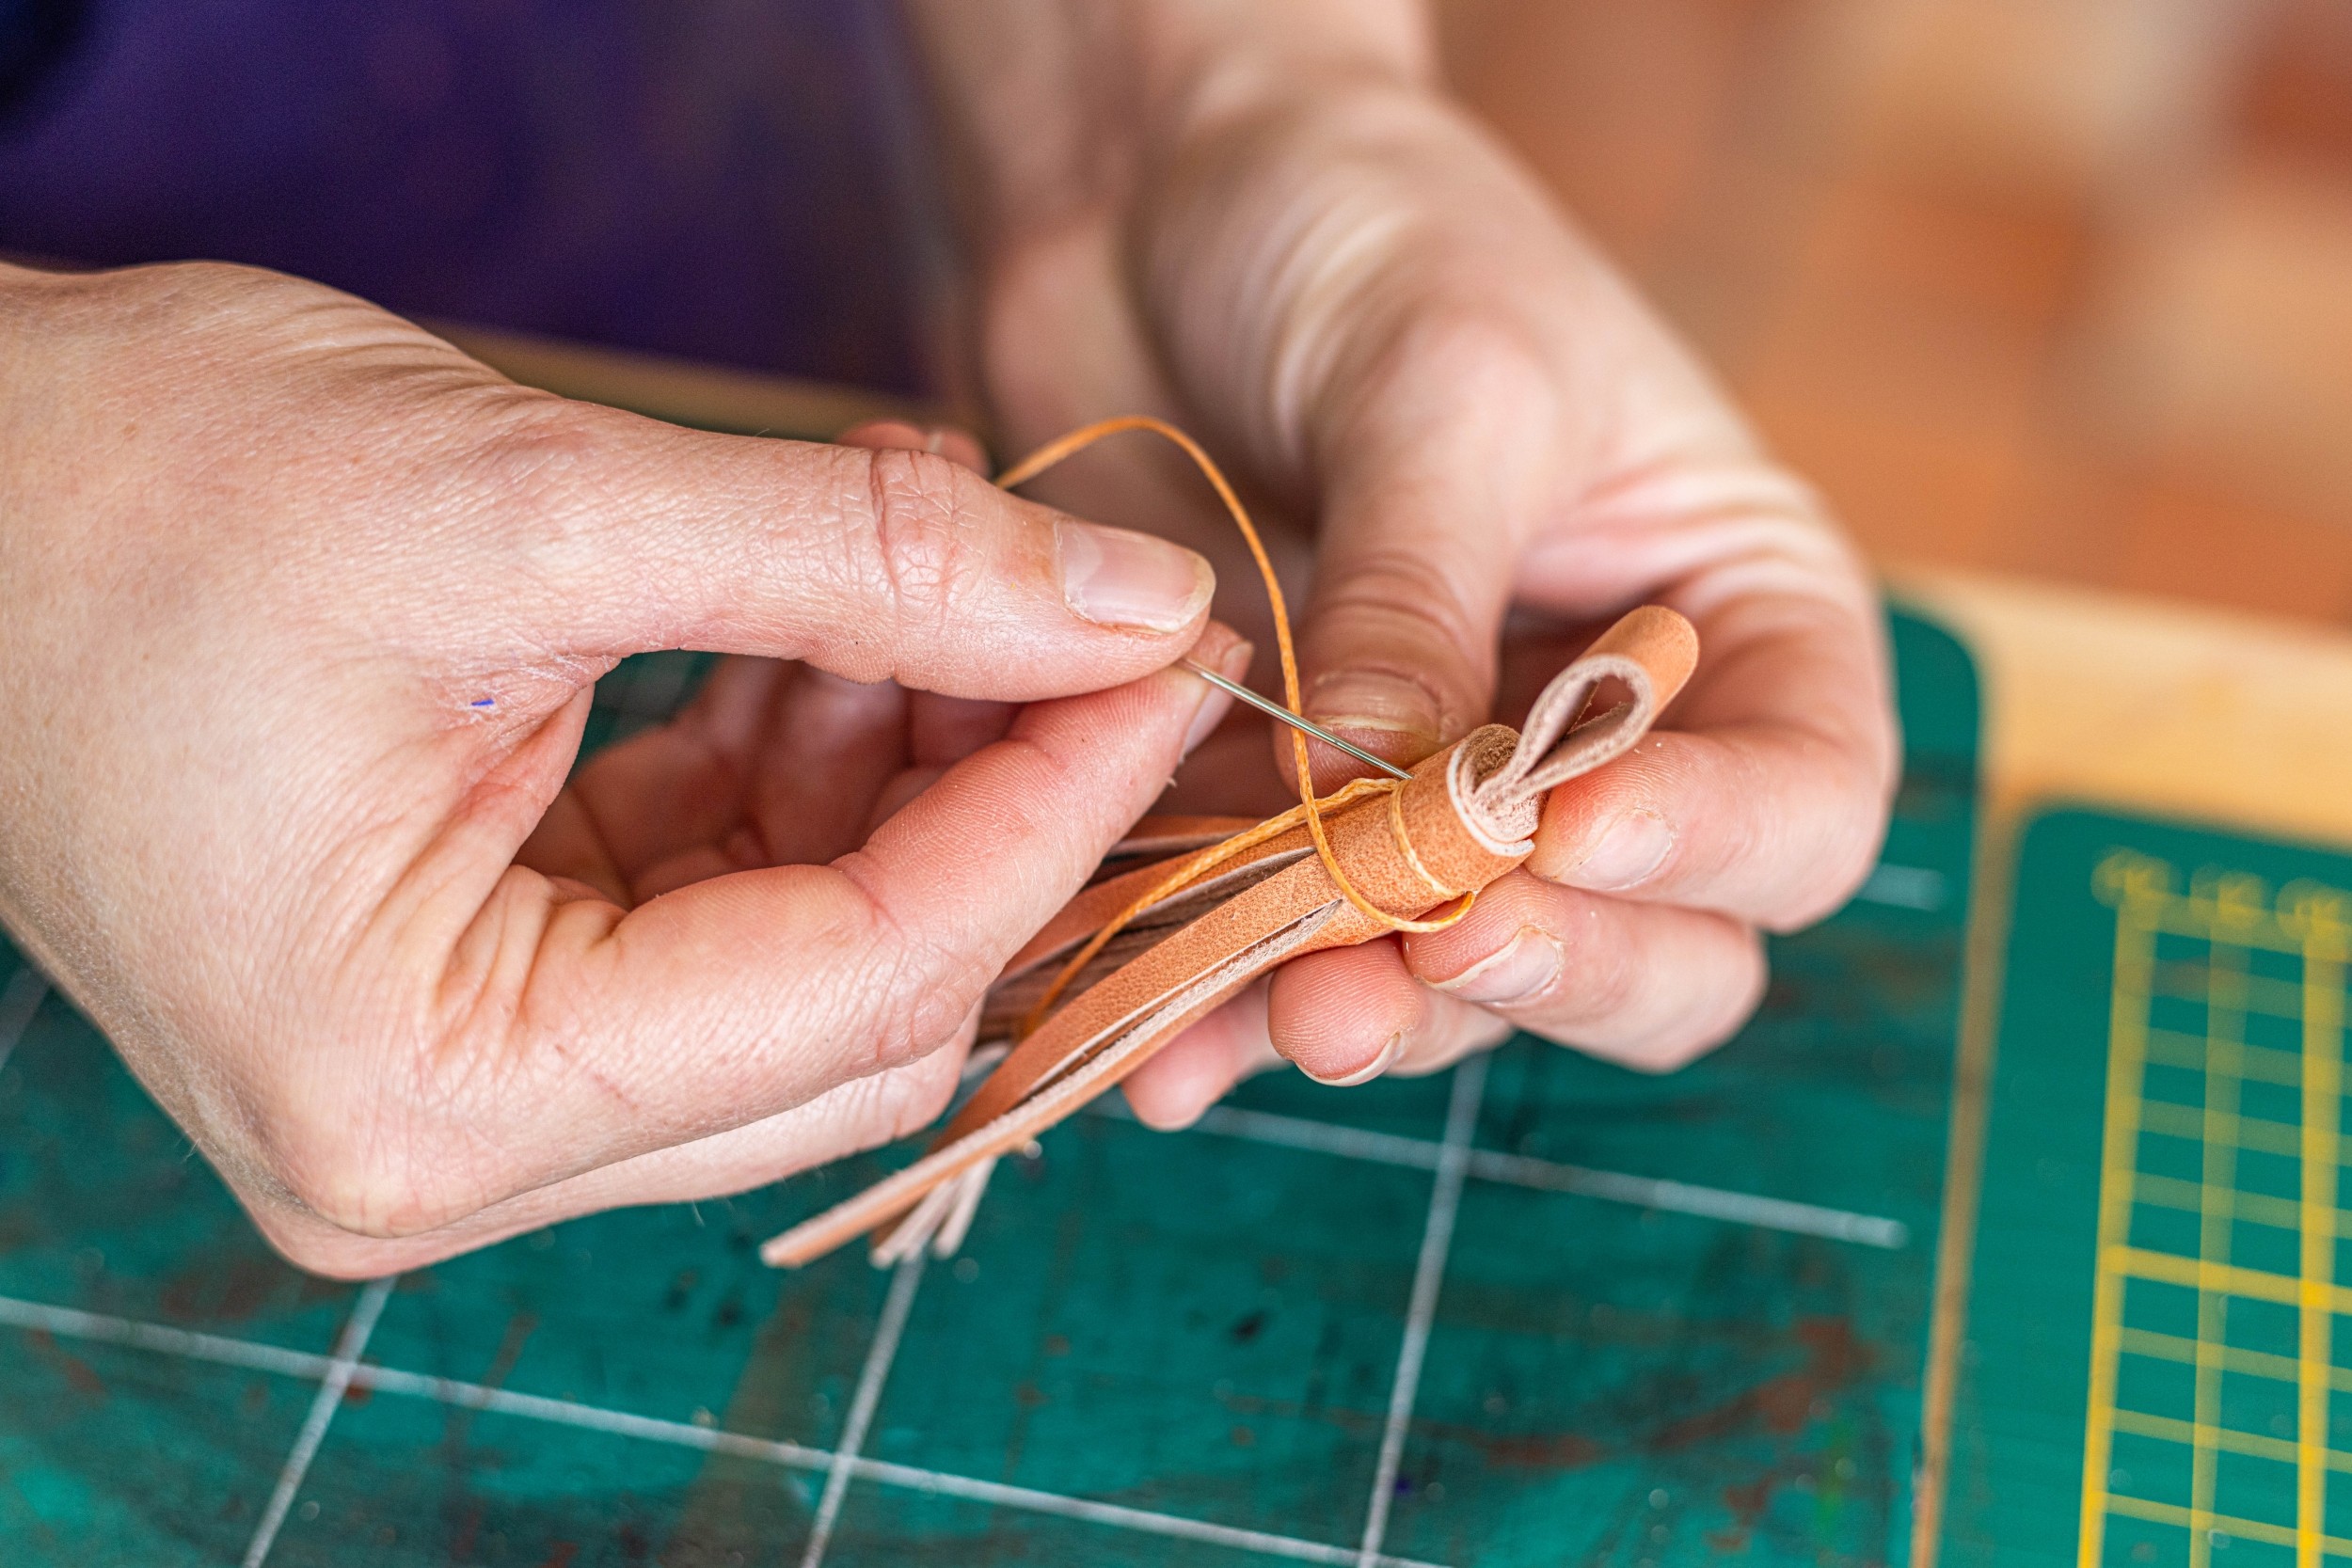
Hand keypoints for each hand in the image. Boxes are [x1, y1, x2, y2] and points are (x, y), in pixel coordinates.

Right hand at [0, 260, 1238, 1274]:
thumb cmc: (136, 491)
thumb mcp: (529, 502)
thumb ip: (861, 565)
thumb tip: (1126, 605)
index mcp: (425, 1094)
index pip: (858, 985)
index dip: (1048, 817)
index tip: (1166, 663)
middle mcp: (444, 1150)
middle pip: (854, 1022)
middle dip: (993, 816)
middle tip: (1080, 627)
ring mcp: (464, 1090)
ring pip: (807, 974)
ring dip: (901, 781)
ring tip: (922, 578)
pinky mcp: (480, 997)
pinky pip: (718, 918)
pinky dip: (801, 778)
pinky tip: (826, 632)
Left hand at [904, 0, 1897, 1121]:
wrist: (1162, 195)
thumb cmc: (1369, 228)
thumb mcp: (1441, 384)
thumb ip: (1423, 598)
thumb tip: (1385, 799)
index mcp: (1731, 617)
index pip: (1798, 798)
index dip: (1708, 847)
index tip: (1569, 832)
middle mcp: (1611, 738)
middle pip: (1658, 944)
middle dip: (1551, 971)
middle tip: (1430, 953)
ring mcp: (1444, 794)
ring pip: (1460, 981)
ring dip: (1378, 1012)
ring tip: (1282, 1013)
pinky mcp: (1285, 812)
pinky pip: (1278, 951)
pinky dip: (1224, 1003)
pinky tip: (1165, 1047)